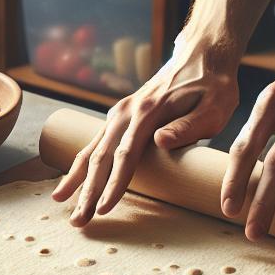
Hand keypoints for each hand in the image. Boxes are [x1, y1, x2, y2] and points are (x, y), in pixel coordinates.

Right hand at [52, 38, 239, 224]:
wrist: (202, 53)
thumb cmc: (214, 84)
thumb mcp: (215, 105)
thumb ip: (189, 126)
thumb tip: (159, 142)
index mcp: (148, 111)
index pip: (126, 155)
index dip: (114, 184)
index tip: (104, 209)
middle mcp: (127, 112)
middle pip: (101, 157)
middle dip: (87, 191)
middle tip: (78, 221)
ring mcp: (120, 113)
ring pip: (92, 149)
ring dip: (76, 178)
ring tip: (59, 201)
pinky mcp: (120, 116)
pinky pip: (95, 142)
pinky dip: (80, 162)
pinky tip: (71, 179)